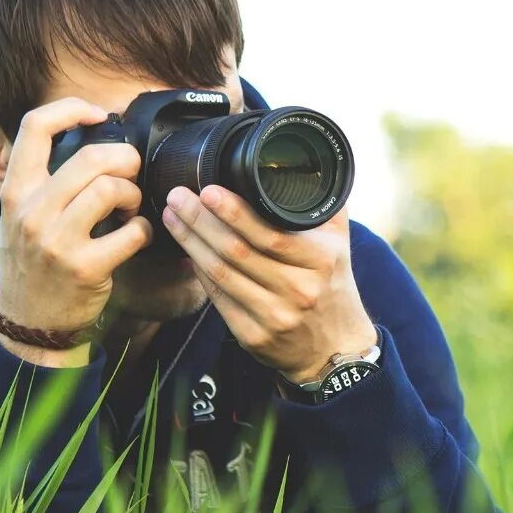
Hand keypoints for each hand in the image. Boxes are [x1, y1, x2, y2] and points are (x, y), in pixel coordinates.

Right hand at [0, 97, 152, 366]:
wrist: (28, 323)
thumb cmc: (33, 262)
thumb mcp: (20, 215)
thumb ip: (45, 180)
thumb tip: (91, 137)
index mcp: (15, 190)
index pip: (35, 126)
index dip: (72, 109)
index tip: (98, 115)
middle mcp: (31, 211)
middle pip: (91, 157)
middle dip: (126, 159)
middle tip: (132, 172)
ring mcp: (56, 240)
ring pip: (112, 189)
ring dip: (134, 193)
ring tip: (131, 206)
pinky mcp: (85, 267)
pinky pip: (132, 233)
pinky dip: (144, 230)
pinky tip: (137, 235)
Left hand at [161, 184, 376, 382]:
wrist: (336, 348)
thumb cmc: (333, 286)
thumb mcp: (340, 244)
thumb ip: (323, 206)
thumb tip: (304, 164)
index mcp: (319, 260)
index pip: (269, 234)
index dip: (234, 212)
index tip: (208, 190)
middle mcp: (298, 289)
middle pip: (237, 251)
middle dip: (200, 221)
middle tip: (177, 196)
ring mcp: (274, 316)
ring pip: (221, 274)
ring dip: (191, 242)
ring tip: (172, 216)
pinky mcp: (253, 336)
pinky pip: (217, 298)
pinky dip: (198, 271)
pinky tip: (187, 249)